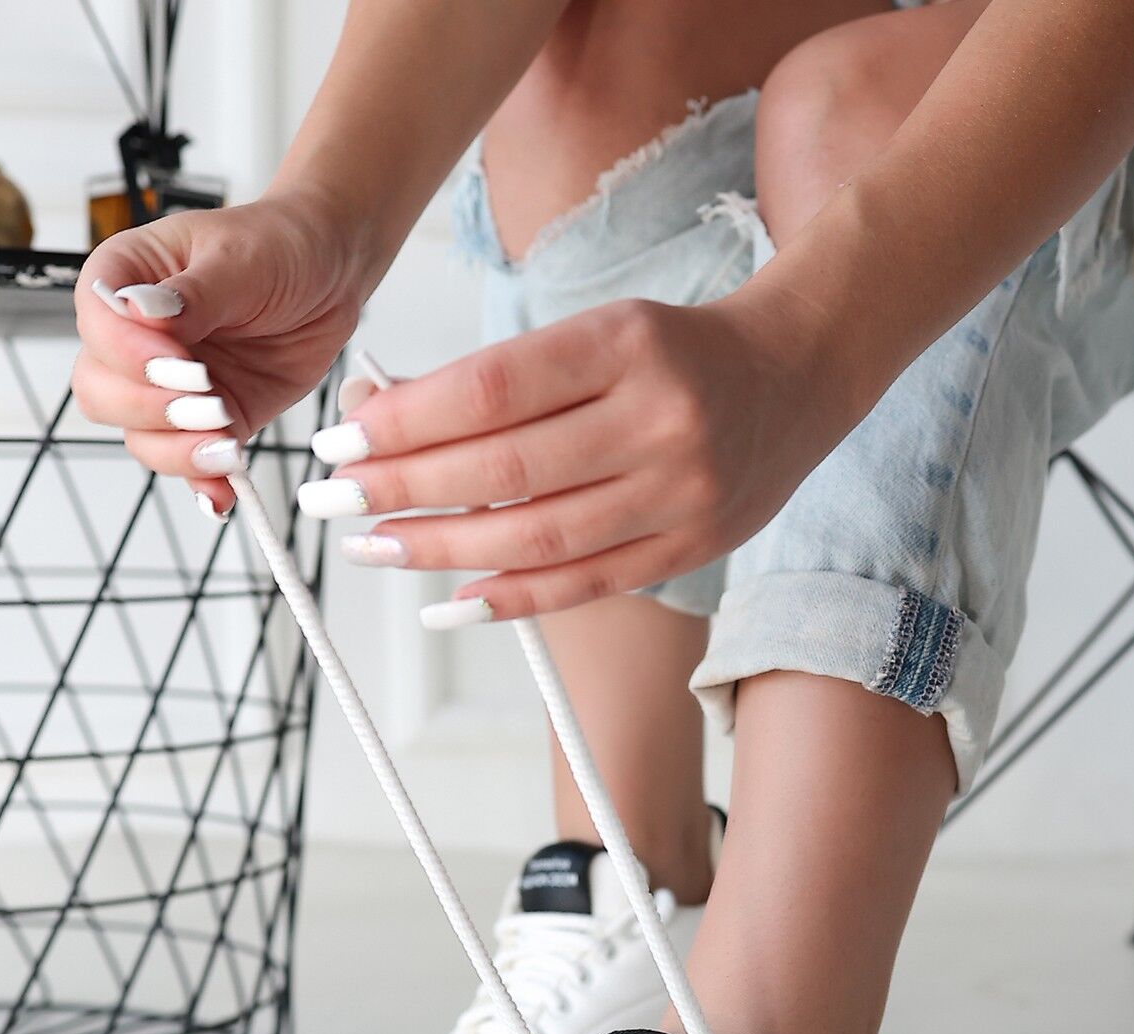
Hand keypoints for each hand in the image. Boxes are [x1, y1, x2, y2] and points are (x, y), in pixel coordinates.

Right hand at [73, 194, 367, 514]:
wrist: (330, 274)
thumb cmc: (278, 246)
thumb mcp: (239, 259)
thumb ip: (191, 294)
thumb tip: (139, 312)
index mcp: (126, 281)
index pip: (96, 324)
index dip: (129, 354)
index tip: (180, 365)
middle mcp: (136, 339)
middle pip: (101, 391)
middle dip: (150, 409)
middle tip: (207, 404)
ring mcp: (169, 387)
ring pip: (139, 435)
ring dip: (177, 451)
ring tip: (227, 445)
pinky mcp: (211, 421)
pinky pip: (190, 461)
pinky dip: (204, 482)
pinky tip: (223, 493)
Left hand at [313, 292, 843, 618]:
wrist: (799, 376)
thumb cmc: (676, 351)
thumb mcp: (595, 331)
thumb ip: (501, 380)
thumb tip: (381, 417)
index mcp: (626, 344)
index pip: (492, 389)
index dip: (407, 421)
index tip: (340, 441)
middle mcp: (658, 420)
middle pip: (507, 467)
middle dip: (405, 489)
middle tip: (333, 500)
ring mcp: (679, 493)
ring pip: (539, 536)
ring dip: (442, 550)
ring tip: (374, 547)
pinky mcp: (689, 548)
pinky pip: (585, 585)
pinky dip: (511, 598)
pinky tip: (450, 601)